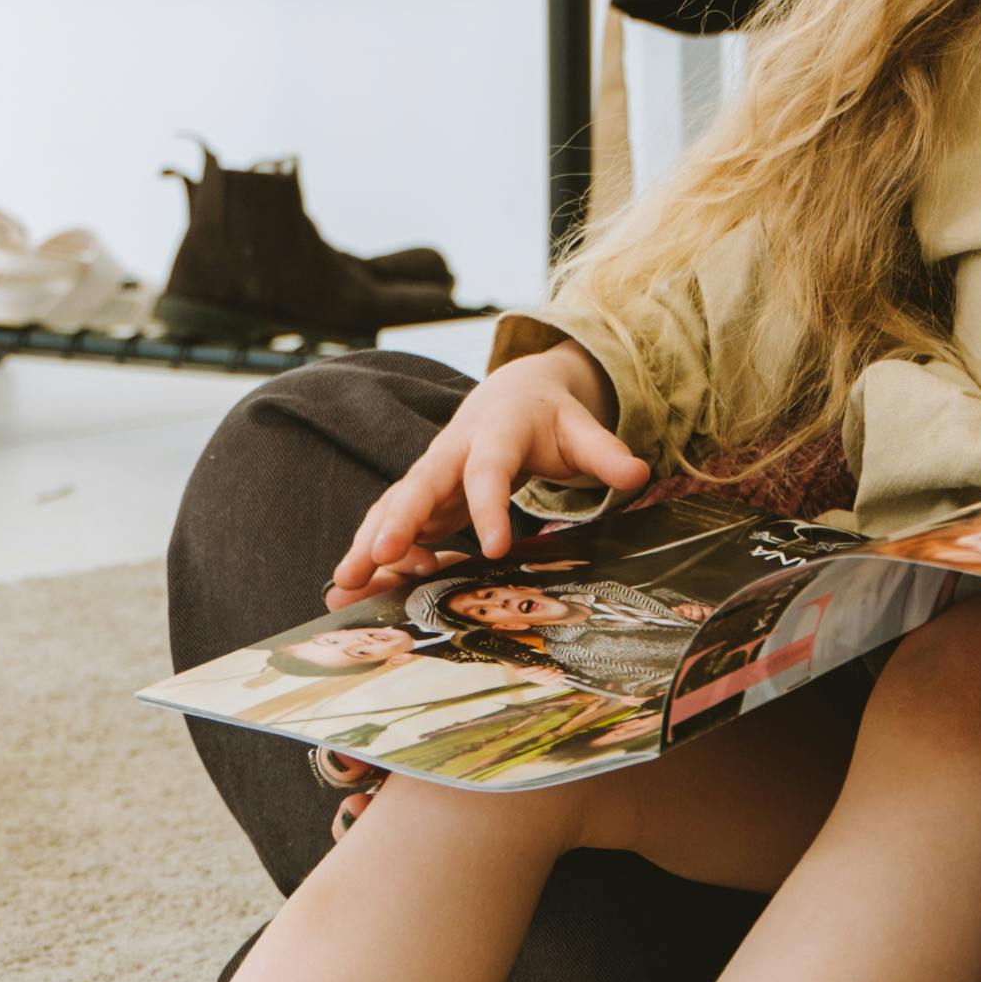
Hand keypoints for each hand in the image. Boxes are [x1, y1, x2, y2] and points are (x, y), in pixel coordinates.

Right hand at [331, 352, 641, 590]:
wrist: (513, 394)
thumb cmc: (549, 417)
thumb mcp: (581, 427)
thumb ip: (604, 452)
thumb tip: (638, 473)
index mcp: (496, 433)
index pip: (490, 471)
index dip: (489, 506)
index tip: (495, 546)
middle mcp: (452, 453)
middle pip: (421, 484)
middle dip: (399, 519)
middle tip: (380, 555)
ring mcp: (431, 475)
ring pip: (393, 506)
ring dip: (368, 541)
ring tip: (343, 582)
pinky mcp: (421, 497)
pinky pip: (389, 523)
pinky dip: (369, 551)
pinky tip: (349, 587)